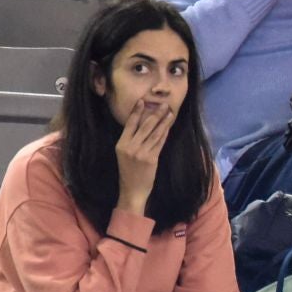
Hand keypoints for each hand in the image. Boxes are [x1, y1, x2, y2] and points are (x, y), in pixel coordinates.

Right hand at [114, 98, 173, 215]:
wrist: (132, 190)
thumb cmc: (129, 171)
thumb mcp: (124, 154)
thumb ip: (131, 141)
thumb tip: (143, 124)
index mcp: (121, 145)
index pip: (130, 124)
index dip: (136, 111)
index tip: (142, 100)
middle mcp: (130, 147)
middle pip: (145, 126)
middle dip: (156, 113)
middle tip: (164, 104)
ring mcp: (141, 153)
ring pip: (155, 133)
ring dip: (164, 121)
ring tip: (170, 112)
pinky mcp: (151, 159)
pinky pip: (160, 142)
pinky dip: (165, 133)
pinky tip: (169, 126)